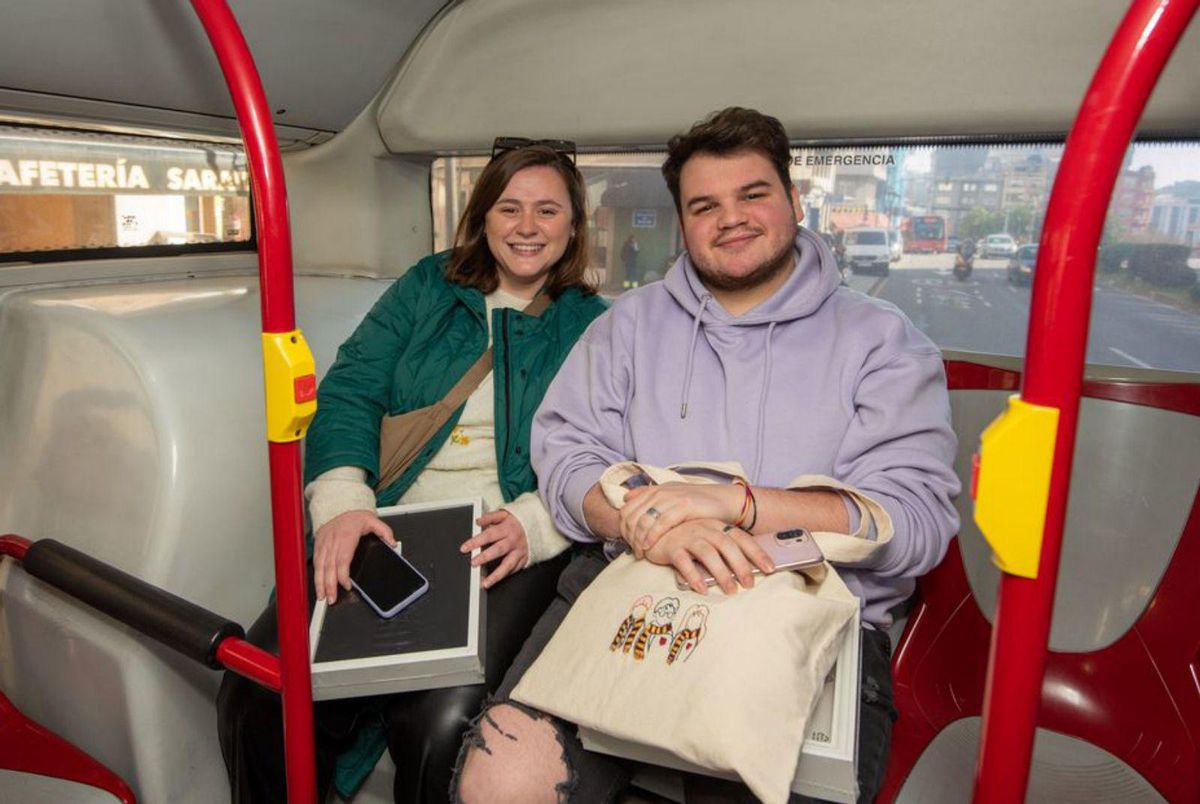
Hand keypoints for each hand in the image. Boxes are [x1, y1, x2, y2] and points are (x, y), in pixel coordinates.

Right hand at [313, 510, 394, 603]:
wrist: (339, 505)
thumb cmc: (355, 515)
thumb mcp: (373, 520)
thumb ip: (384, 532)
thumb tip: (392, 543)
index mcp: (347, 536)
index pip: (343, 558)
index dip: (343, 574)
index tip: (346, 585)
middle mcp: (333, 541)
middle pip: (329, 566)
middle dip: (329, 585)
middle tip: (331, 599)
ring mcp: (324, 543)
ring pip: (320, 566)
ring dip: (320, 583)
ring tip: (322, 597)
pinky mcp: (318, 545)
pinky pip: (316, 562)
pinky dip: (316, 575)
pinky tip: (318, 586)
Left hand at [460, 510, 527, 588]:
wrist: (536, 527)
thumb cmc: (516, 522)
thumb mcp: (503, 514)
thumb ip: (490, 517)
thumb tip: (478, 521)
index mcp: (507, 528)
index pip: (489, 535)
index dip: (476, 542)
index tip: (465, 548)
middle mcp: (513, 541)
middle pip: (498, 550)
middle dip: (485, 557)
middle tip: (473, 563)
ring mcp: (519, 552)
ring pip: (508, 565)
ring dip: (496, 575)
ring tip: (485, 582)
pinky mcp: (524, 560)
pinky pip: (513, 570)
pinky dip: (504, 576)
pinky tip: (494, 581)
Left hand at [619, 483, 742, 557]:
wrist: (723, 501)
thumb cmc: (696, 503)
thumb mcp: (670, 496)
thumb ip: (648, 496)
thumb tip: (626, 498)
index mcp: (654, 490)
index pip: (627, 509)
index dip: (623, 528)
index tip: (627, 543)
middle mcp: (660, 492)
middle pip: (632, 516)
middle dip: (629, 537)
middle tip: (634, 552)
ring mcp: (671, 498)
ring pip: (643, 520)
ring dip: (638, 540)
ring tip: (641, 553)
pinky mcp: (683, 506)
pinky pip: (661, 523)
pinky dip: (652, 536)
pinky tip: (649, 546)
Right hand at [643, 519, 774, 595]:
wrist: (652, 530)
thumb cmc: (685, 538)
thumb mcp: (707, 538)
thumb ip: (723, 550)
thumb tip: (747, 570)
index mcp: (716, 525)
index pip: (741, 538)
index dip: (757, 553)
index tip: (770, 568)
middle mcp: (704, 528)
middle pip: (727, 545)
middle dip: (741, 565)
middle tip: (750, 584)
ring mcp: (687, 536)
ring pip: (708, 553)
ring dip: (721, 573)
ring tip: (731, 590)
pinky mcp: (671, 547)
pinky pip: (684, 562)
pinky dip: (694, 576)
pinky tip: (702, 590)